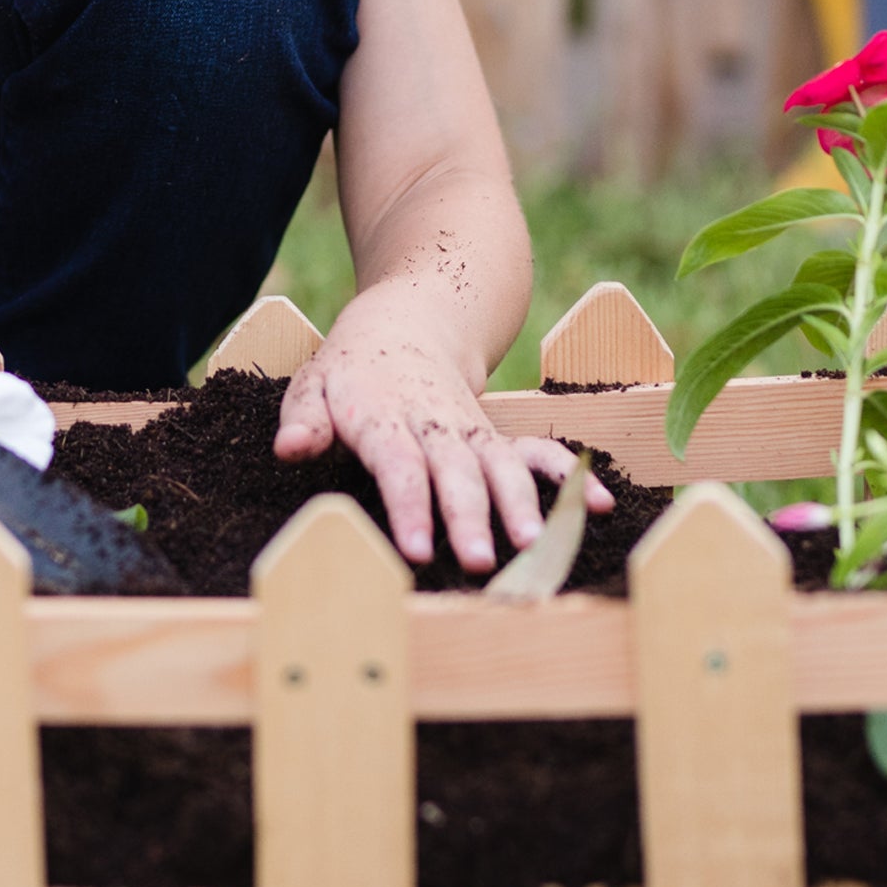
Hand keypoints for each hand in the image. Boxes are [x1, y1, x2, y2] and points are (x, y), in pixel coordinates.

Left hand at [273, 286, 611, 573]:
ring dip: (523, 504)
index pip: (399, 466)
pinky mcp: (495, 437)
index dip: (410, 507)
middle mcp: (434, 424)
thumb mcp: (313, 383)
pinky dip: (568, 474)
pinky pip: (537, 451)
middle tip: (482, 564)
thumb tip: (288, 448)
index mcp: (384, 417)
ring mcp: (471, 430)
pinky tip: (599, 504)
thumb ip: (304, 419)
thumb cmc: (350, 369)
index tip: (419, 549)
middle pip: (456, 472)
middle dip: (471, 518)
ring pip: (502, 465)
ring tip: (539, 546)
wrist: (405, 322)